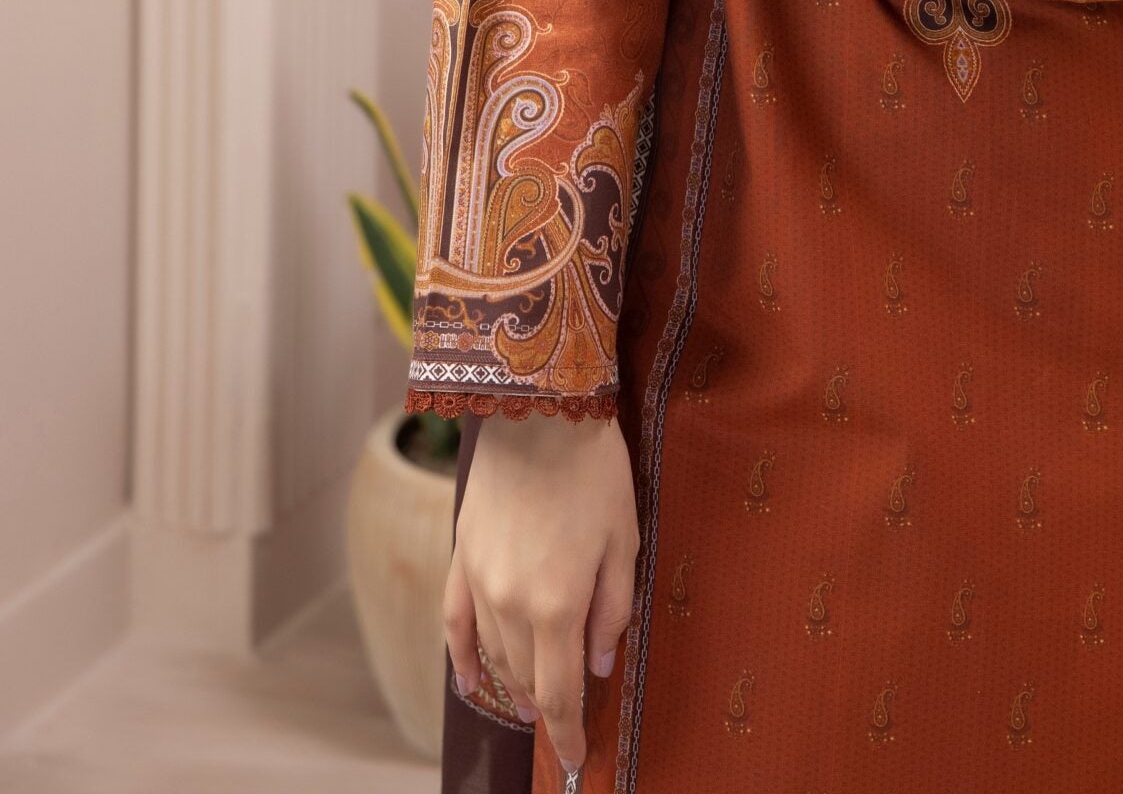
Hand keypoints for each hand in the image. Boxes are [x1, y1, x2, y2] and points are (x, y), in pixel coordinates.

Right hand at [444, 411, 636, 773]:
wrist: (536, 408)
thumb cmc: (593, 469)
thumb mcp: (625, 539)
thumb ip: (613, 610)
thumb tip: (600, 665)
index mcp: (556, 603)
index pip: (560, 693)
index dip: (570, 734)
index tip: (580, 760)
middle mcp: (509, 602)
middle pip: (526, 677)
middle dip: (548, 705)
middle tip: (567, 719)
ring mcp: (478, 580)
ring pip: (493, 654)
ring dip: (513, 683)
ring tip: (531, 701)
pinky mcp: (460, 555)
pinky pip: (453, 623)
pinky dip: (462, 658)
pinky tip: (471, 679)